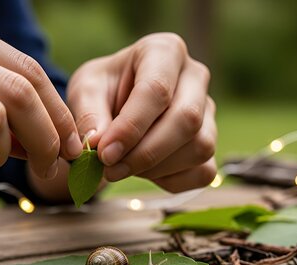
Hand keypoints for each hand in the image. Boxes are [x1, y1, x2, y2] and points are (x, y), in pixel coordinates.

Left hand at [67, 33, 216, 191]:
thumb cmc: (103, 90)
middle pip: (186, 119)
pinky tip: (145, 174)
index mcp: (165, 51)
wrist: (116, 104)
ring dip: (156, 168)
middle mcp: (195, 77)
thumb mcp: (86, 90)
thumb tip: (97, 143)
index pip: (157, 90)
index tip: (104, 153)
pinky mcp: (210, 141)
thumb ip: (88, 114)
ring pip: (199, 147)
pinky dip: (172, 180)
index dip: (130, 127)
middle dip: (146, 153)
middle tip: (110, 169)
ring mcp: (208, 111)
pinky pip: (204, 171)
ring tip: (123, 167)